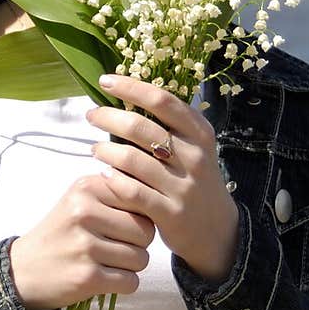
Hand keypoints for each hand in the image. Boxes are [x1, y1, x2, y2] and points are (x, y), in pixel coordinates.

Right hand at [8, 173, 154, 309]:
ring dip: (130, 266)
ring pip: (141, 259)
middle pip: (146, 231)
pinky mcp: (88, 277)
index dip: (139, 216)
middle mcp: (85, 212)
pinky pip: (131, 282)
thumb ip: (115, 192)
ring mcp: (86, 246)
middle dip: (138, 244)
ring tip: (107, 263)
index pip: (141, 200)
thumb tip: (155, 194)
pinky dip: (123, 284)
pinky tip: (104, 279)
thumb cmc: (60, 234)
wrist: (22, 271)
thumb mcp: (79, 200)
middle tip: (115, 248)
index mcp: (87, 188)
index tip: (120, 224)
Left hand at [85, 74, 239, 282]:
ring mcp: (182, 186)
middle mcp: (194, 157)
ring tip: (95, 149)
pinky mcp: (170, 213)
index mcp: (200, 133)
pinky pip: (131, 191)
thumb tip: (126, 95)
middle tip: (91, 115)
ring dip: (105, 151)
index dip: (131, 87)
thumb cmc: (194, 180)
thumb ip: (168, 126)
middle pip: (142, 128)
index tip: (105, 80)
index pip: (162, 100)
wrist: (217, 229)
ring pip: (132, 160)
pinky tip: (104, 176)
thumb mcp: (193, 148)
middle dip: (109, 117)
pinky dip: (112, 180)